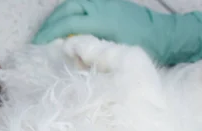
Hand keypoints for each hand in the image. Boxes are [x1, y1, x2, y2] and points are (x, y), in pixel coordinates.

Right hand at [32, 0, 201, 65]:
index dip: (50, 35)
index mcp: (102, 20)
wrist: (164, 34)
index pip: (67, 23)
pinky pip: (79, 4)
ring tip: (47, 34)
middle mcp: (100, 7)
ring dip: (56, 19)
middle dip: (49, 25)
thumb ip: (90, 52)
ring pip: (71, 5)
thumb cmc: (140, 49)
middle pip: (66, 10)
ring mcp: (103, 2)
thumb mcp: (113, 54)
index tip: (38, 47)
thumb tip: (65, 54)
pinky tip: (62, 26)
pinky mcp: (105, 3)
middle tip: (38, 41)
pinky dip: (66, 14)